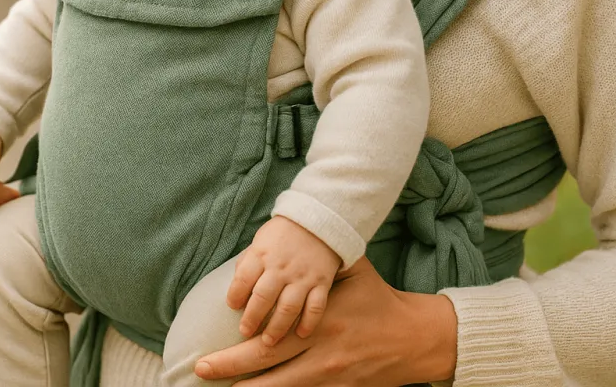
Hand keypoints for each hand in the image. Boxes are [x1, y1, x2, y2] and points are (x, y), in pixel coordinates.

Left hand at [198, 258, 457, 385]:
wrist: (413, 338)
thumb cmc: (377, 300)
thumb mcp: (353, 271)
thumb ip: (323, 262)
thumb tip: (291, 243)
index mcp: (319, 319)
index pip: (269, 341)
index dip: (236, 353)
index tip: (207, 355)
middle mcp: (320, 351)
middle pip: (267, 368)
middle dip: (231, 372)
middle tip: (202, 371)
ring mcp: (330, 375)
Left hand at [227, 217, 340, 345]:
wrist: (318, 221)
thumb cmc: (283, 234)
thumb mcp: (260, 241)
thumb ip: (249, 263)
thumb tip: (236, 290)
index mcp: (262, 255)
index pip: (243, 278)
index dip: (235, 295)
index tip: (232, 307)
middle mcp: (281, 268)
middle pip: (263, 297)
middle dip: (252, 318)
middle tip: (244, 332)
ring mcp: (302, 277)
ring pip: (288, 307)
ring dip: (277, 327)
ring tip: (268, 341)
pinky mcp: (321, 283)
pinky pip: (315, 306)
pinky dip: (308, 322)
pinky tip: (300, 334)